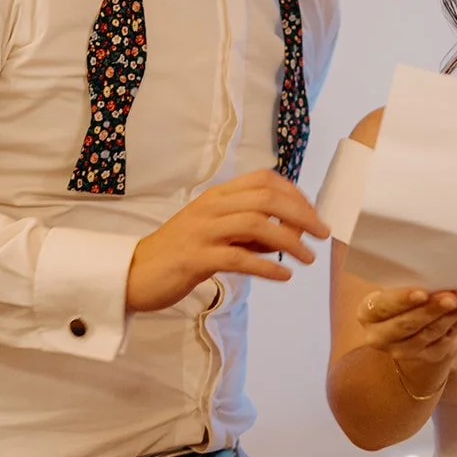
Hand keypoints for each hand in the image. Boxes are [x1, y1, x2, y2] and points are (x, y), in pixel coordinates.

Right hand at [126, 169, 329, 312]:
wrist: (134, 273)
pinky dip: (266, 267)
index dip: (294, 194)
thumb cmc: (180, 254)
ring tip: (308, 259)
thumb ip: (250, 231)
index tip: (313, 214)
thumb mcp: (217, 234)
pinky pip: (238, 257)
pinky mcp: (195, 258)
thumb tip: (289, 234)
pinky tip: (283, 276)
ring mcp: (202, 231)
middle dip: (301, 214)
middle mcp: (211, 207)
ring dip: (290, 241)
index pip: (263, 180)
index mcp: (217, 196)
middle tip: (321, 235)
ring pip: (256, 224)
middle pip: (266, 198)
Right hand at [358, 287, 456, 394]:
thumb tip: (433, 271)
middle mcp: (381, 337)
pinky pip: (446, 339)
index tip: (422, 292)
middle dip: (432, 309)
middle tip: (452, 297)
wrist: (410, 325)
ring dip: (450, 315)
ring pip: (430, 333)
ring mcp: (405, 350)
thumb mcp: (395, 286)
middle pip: (407, 324)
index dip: (402, 300)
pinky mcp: (428, 356)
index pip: (382, 307)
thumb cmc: (402, 297)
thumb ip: (406, 280)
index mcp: (367, 314)